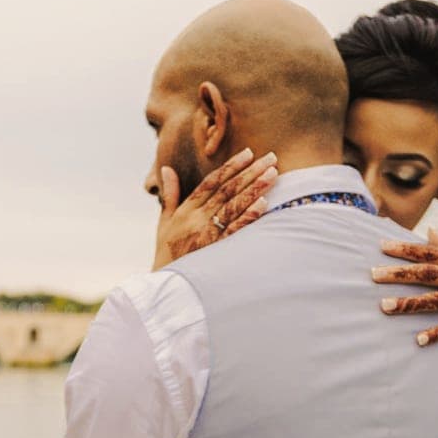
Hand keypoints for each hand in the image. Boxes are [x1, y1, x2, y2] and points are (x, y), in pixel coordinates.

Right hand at [153, 148, 277, 267]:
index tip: (248, 153)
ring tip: (273, 175)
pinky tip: (263, 203)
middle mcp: (198, 217)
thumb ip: (170, 194)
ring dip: (254, 188)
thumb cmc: (167, 253)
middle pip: (228, 189)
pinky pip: (235, 230)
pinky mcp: (216, 249)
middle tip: (271, 158)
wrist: (165, 284)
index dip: (231, 166)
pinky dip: (248, 216)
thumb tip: (167, 169)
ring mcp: (207, 233)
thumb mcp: (164, 221)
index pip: (212, 181)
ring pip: (234, 205)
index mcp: (187, 209)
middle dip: (251, 172)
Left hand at [372, 234, 437, 346]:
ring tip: (384, 307)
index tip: (381, 245)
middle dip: (398, 273)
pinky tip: (419, 340)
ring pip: (434, 300)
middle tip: (372, 274)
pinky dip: (437, 333)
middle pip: (426, 273)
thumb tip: (428, 231)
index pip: (429, 252)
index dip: (405, 248)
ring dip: (408, 303)